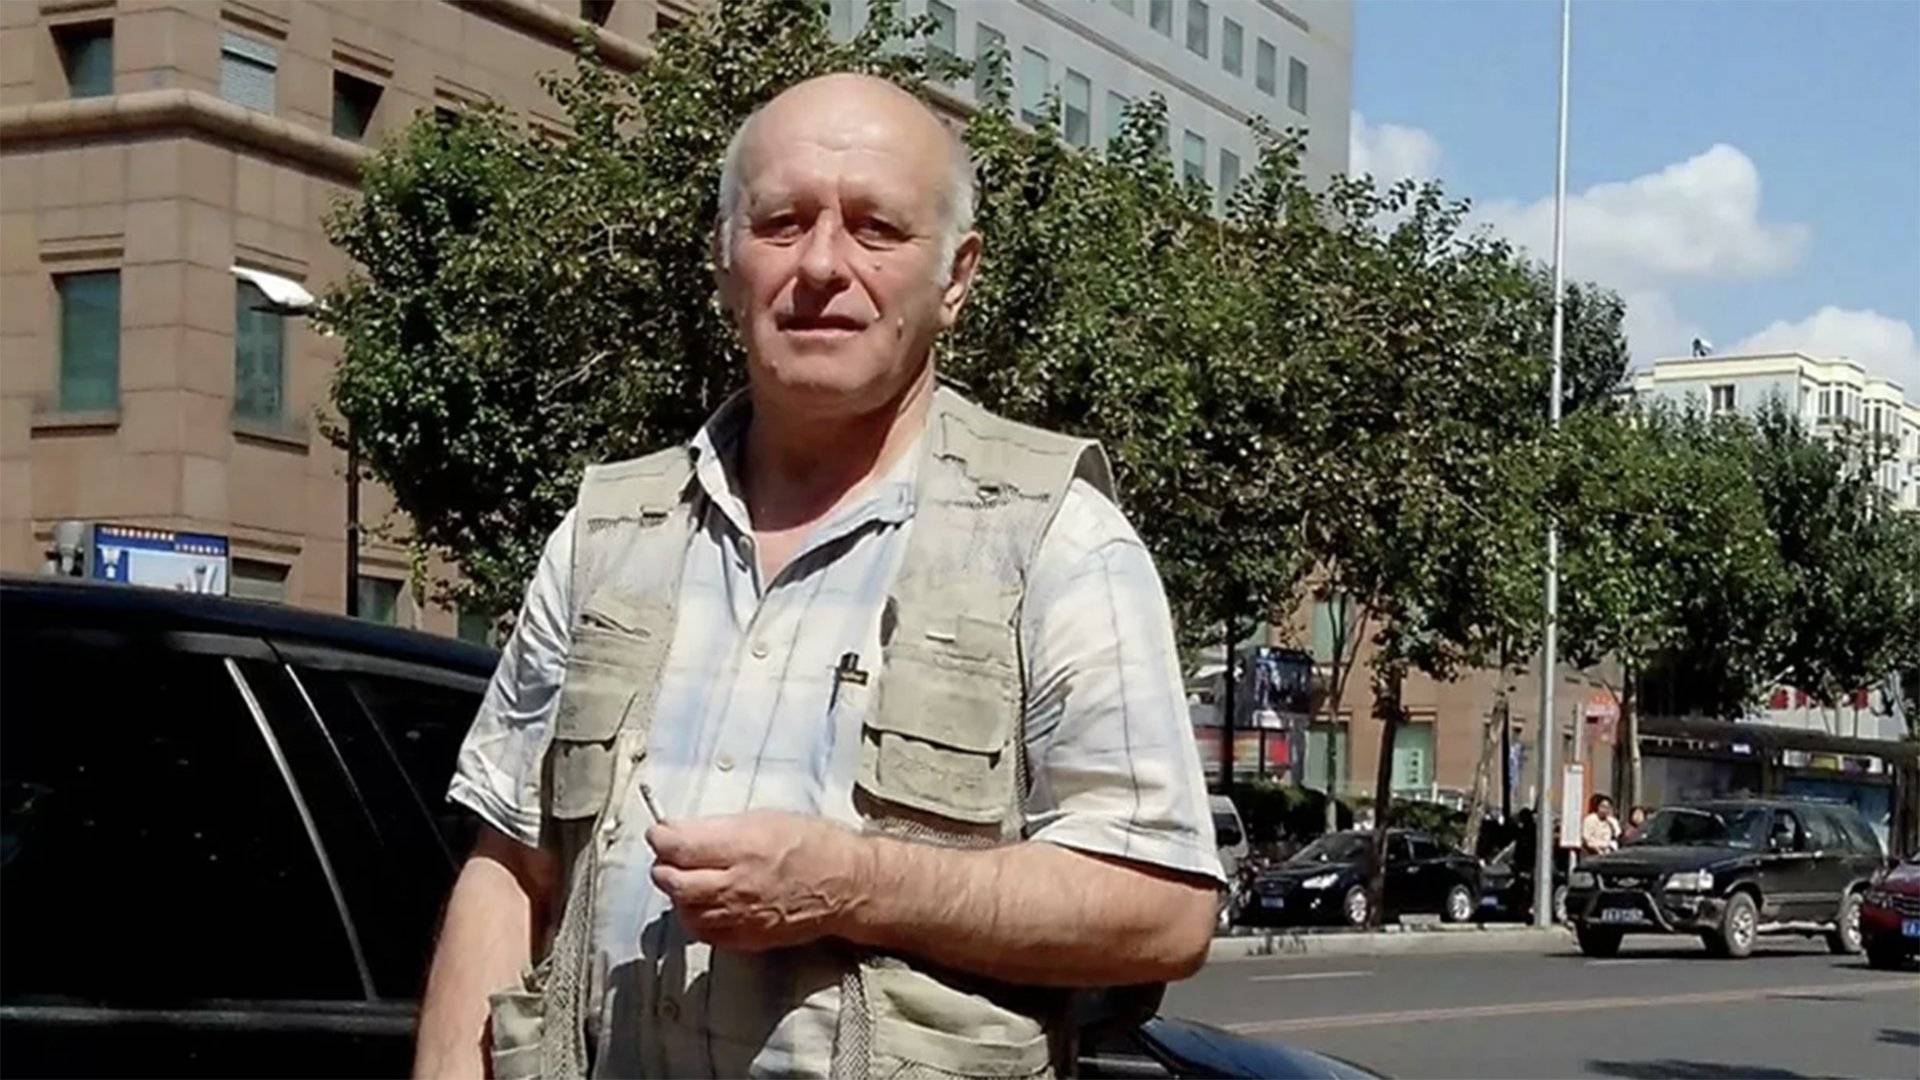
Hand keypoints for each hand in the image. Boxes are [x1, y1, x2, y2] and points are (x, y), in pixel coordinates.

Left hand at [646, 811, 871, 950]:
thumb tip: (684, 832)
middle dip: (664, 867)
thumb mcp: (766, 818)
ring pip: (685, 910)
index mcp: (742, 846)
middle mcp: (737, 883)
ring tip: (689, 881)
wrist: (847, 885)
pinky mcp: (747, 938)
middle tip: (668, 858)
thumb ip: (721, 828)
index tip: (659, 833)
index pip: (678, 846)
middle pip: (673, 881)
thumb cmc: (814, 844)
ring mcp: (740, 916)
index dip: (660, 837)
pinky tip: (704, 904)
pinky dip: (696, 917)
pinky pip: (704, 932)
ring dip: (678, 894)